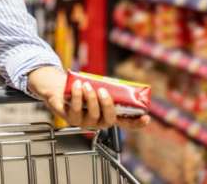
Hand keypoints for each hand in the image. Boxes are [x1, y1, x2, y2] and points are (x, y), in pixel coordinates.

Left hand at [27, 66, 149, 130]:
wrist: (61, 89)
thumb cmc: (83, 89)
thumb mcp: (98, 88)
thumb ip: (108, 88)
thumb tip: (118, 83)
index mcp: (108, 115)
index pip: (126, 123)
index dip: (137, 123)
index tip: (146, 118)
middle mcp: (98, 122)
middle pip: (109, 120)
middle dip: (107, 105)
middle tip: (103, 91)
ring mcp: (85, 122)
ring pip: (92, 115)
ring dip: (91, 98)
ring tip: (87, 85)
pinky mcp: (71, 119)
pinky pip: (76, 109)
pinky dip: (78, 96)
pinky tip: (77, 85)